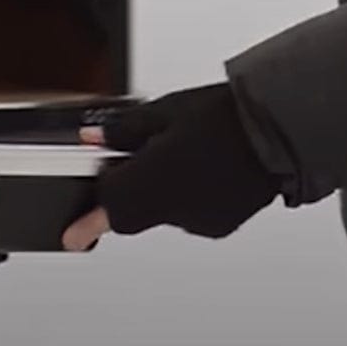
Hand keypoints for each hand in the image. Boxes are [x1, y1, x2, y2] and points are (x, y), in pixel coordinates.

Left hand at [61, 83, 279, 251]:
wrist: (276, 132)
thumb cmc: (223, 116)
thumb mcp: (163, 111)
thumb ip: (122, 130)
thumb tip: (92, 138)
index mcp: (156, 179)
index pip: (110, 205)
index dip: (88, 217)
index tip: (71, 235)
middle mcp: (176, 208)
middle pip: (131, 212)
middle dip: (123, 191)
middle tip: (124, 164)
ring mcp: (199, 220)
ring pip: (159, 212)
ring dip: (155, 189)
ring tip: (176, 151)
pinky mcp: (217, 225)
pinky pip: (185, 214)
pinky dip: (181, 195)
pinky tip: (196, 167)